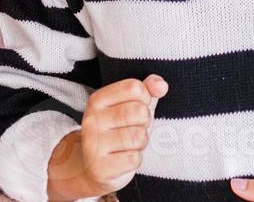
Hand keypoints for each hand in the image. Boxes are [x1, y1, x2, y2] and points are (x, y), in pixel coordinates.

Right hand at [46, 76, 168, 199]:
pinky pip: (134, 159)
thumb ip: (148, 90)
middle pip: (139, 111)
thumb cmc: (117, 132)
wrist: (92, 168)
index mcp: (97, 100)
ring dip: (141, 142)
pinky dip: (135, 160)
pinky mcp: (99, 168)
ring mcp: (93, 145)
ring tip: (128, 145)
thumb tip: (161, 85)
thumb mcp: (132, 105)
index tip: (135, 109)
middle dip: (145, 122)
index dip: (145, 98)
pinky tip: (122, 159)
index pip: (134, 88)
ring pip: (138, 136)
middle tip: (133, 129)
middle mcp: (91, 120)